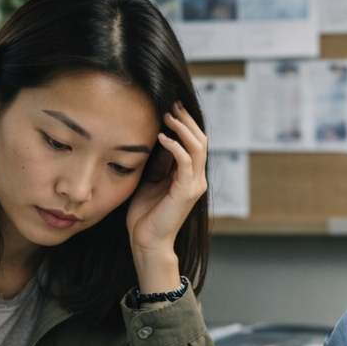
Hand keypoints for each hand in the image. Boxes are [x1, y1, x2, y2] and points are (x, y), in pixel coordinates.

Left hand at [128, 102, 207, 292]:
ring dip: (182, 129)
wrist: (147, 241)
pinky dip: (176, 146)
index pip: (195, 143)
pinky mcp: (185, 192)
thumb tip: (160, 140)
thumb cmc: (145, 214)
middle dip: (187, 120)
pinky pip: (185, 162)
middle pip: (201, 141)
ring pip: (197, 148)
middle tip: (172, 104)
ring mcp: (193, 185)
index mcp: (189, 176)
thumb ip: (160, 163)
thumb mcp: (151, 181)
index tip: (170, 107)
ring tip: (167, 116)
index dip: (185, 124)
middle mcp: (196, 179)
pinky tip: (163, 137)